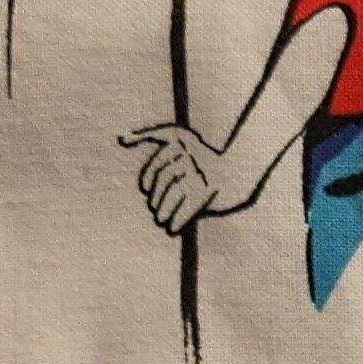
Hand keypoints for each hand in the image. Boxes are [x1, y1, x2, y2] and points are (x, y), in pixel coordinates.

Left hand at [121, 119, 275, 234]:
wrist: (240, 169)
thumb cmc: (203, 156)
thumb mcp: (179, 137)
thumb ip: (149, 135)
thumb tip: (121, 137)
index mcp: (181, 138)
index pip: (156, 163)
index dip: (147, 178)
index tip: (145, 190)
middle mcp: (189, 152)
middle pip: (164, 180)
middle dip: (157, 198)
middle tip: (156, 211)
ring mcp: (200, 171)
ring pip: (173, 194)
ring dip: (164, 211)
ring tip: (161, 221)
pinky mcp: (210, 189)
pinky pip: (187, 206)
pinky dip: (178, 219)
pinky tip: (173, 228)